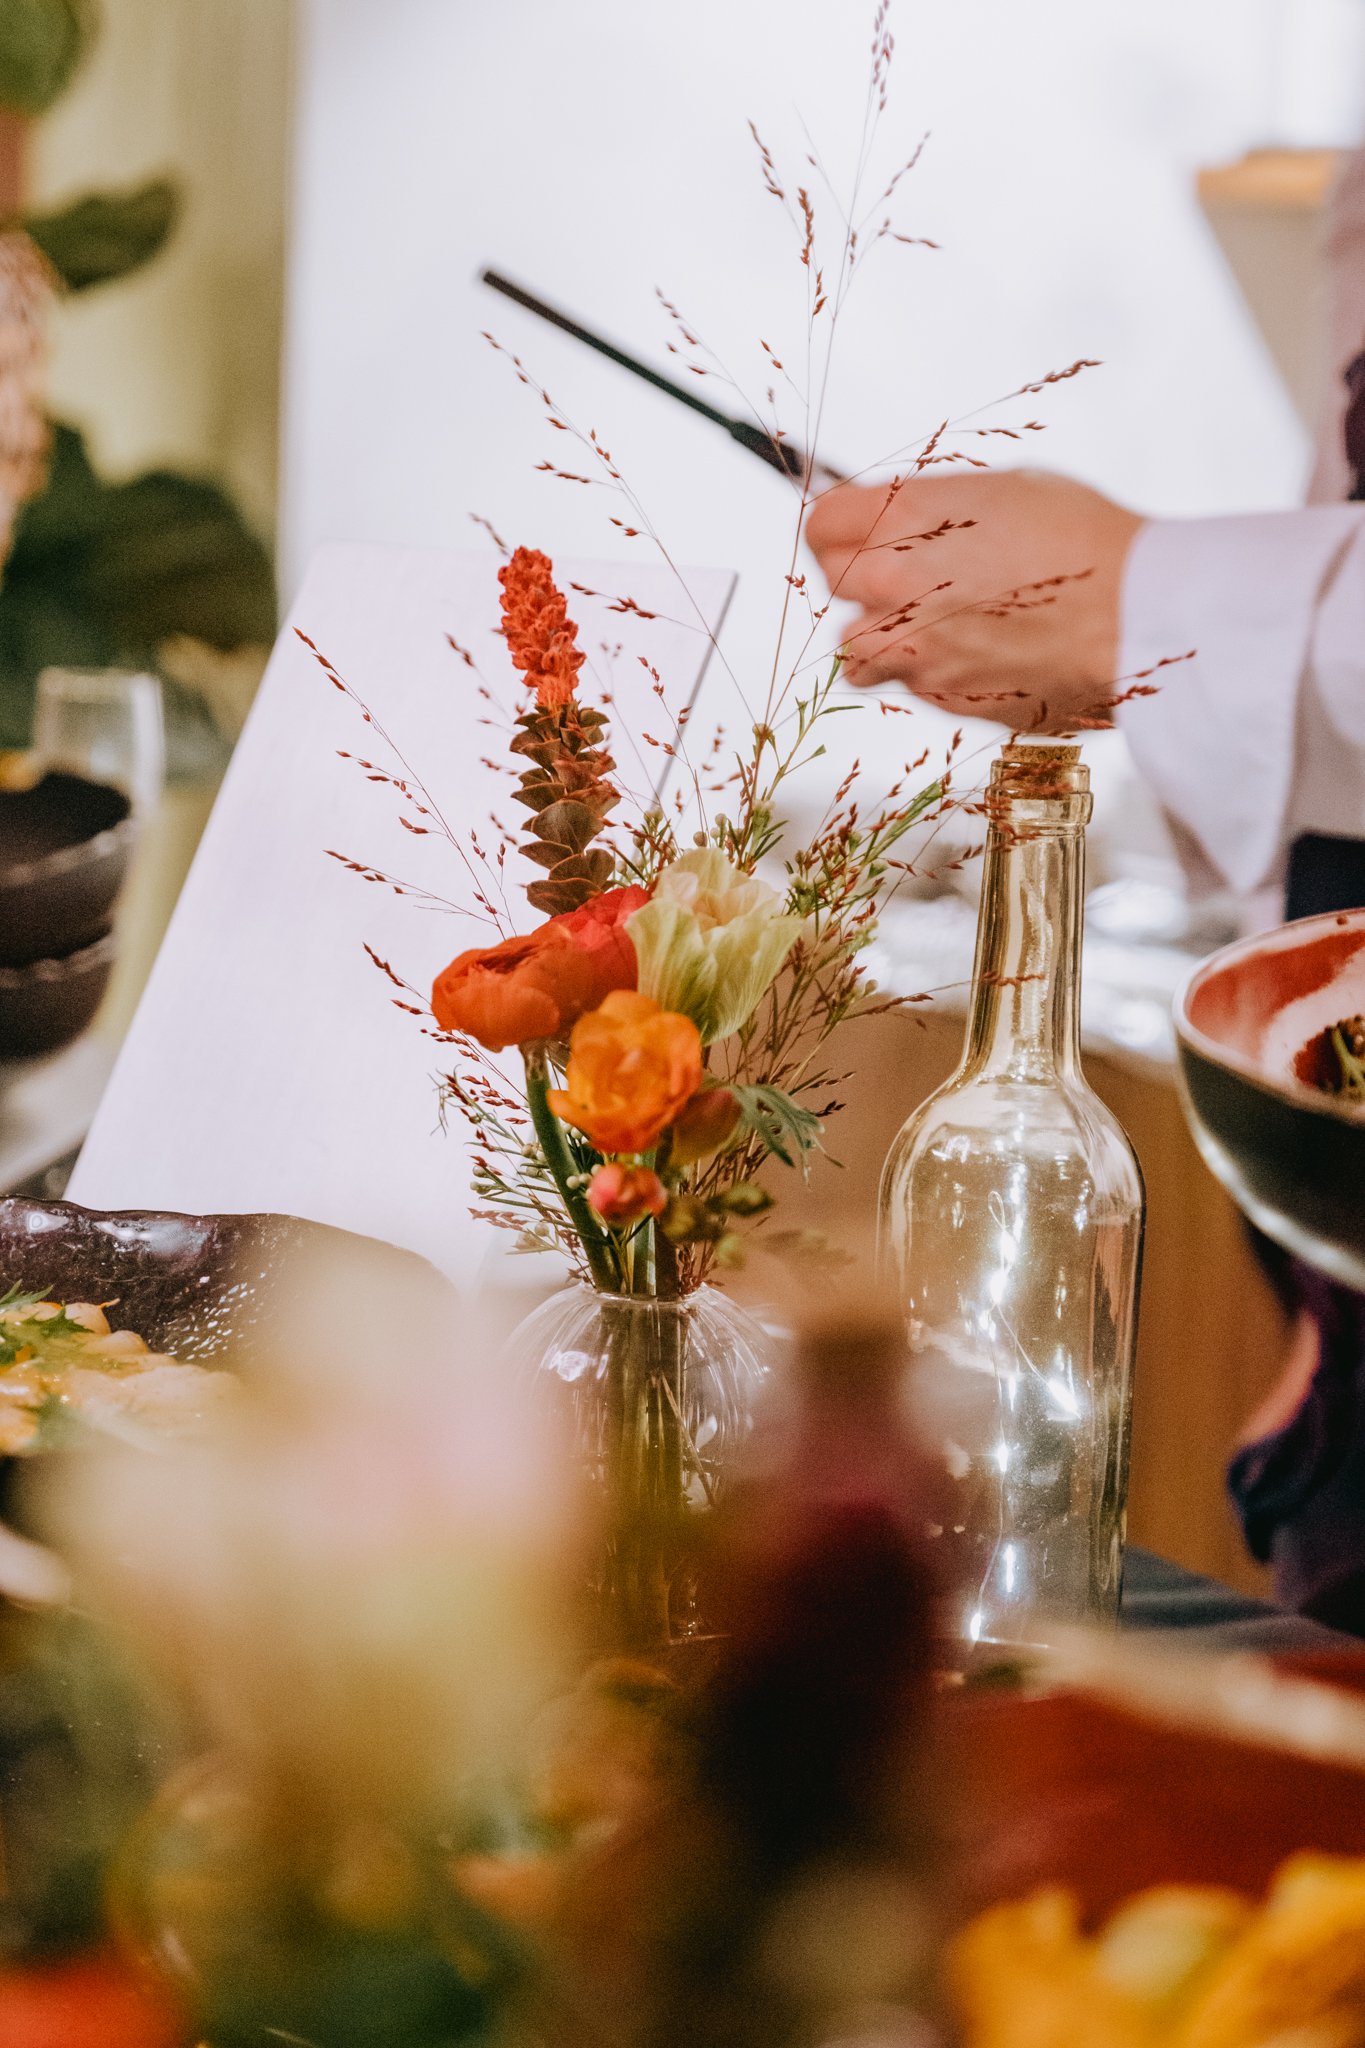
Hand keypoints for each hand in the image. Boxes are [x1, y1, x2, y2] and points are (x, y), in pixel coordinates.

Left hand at [804, 470, 1144, 729]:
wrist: (1132, 612)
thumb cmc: (1085, 542)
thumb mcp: (1005, 491)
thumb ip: (936, 510)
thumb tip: (907, 521)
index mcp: (905, 518)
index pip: (821, 523)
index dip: (838, 527)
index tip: (852, 533)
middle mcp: (894, 583)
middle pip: (832, 582)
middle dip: (859, 577)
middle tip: (900, 577)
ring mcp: (912, 646)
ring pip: (853, 650)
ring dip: (878, 638)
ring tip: (925, 627)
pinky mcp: (940, 694)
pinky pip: (910, 684)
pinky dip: (929, 672)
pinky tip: (974, 652)